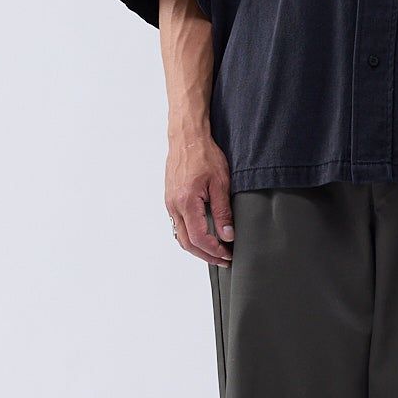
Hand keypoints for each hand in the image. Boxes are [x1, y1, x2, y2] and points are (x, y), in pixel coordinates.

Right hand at [165, 126, 234, 264]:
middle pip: (186, 242)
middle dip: (205, 255)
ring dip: (197, 247)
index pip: (199, 238)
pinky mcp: (170, 199)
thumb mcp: (220, 183)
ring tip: (215, 251)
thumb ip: (223, 212)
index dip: (214, 251)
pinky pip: (178, 224)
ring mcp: (170, 203)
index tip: (227, 255)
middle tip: (223, 260)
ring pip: (180, 235)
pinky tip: (203, 235)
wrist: (187, 138)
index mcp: (186, 202)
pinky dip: (190, 235)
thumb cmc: (204, 155)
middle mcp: (174, 205)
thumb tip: (227, 235)